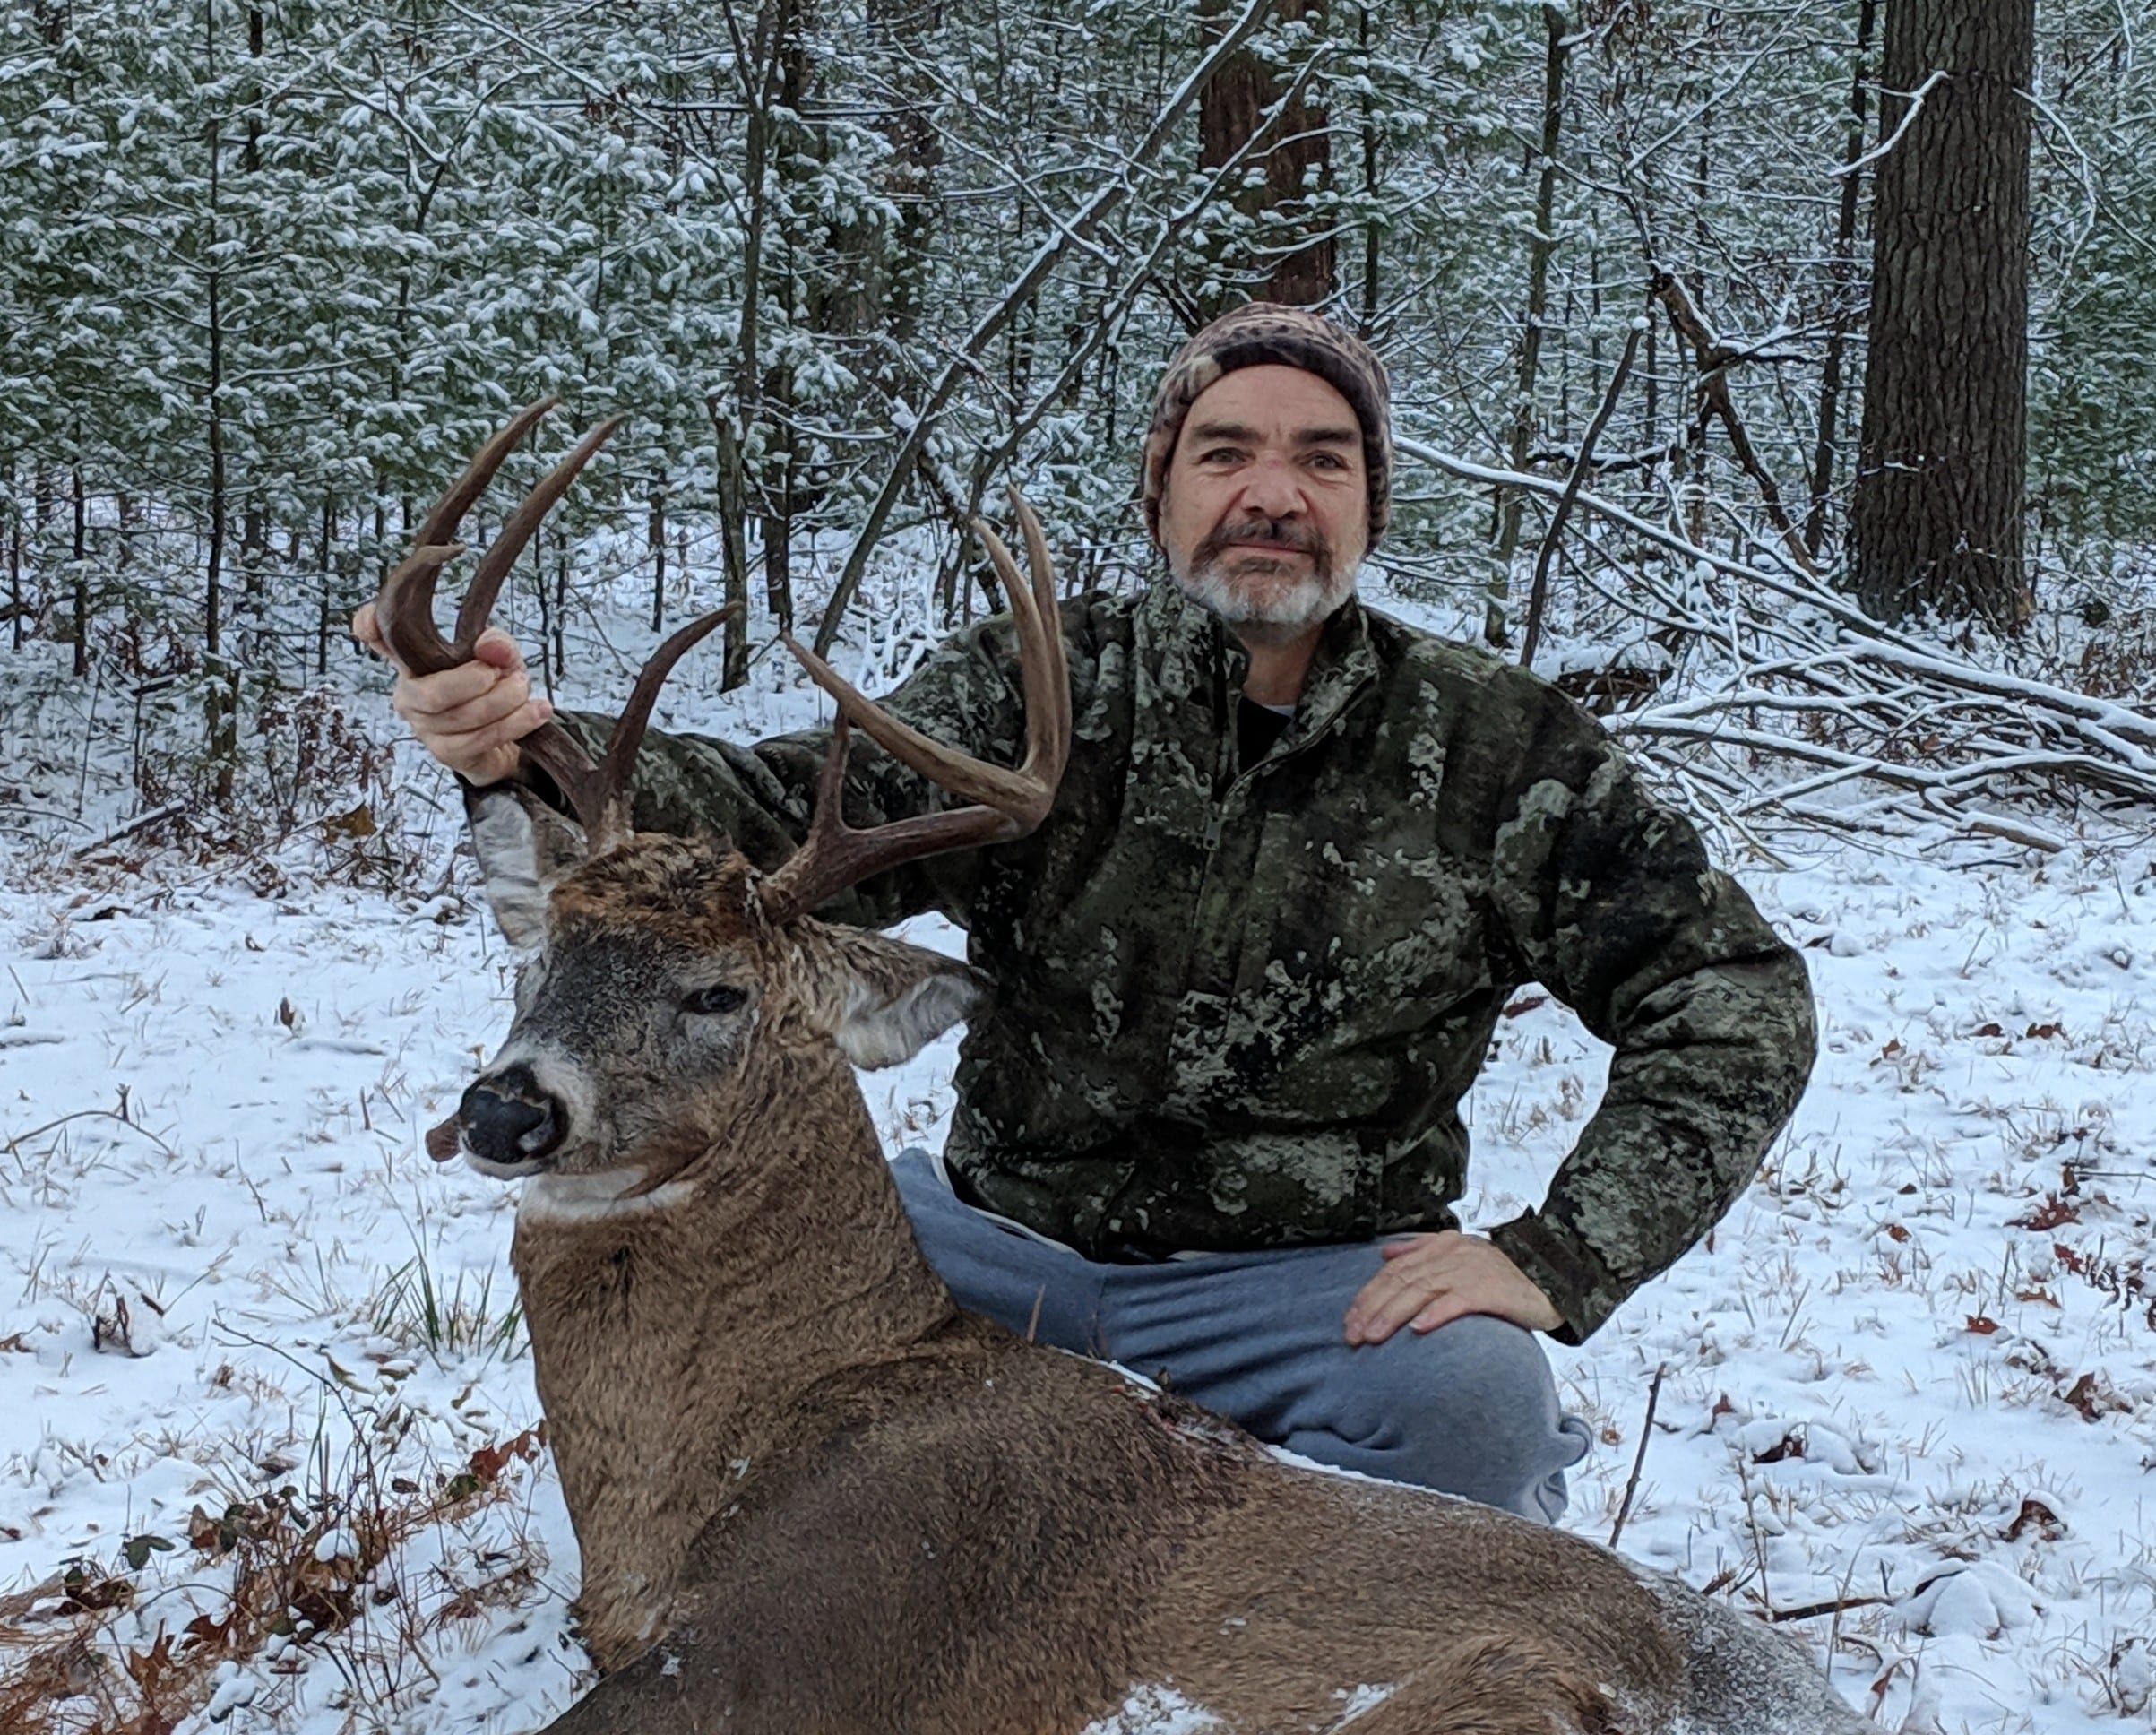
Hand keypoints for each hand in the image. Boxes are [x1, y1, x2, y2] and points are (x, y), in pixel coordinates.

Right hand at [352, 604, 550, 786]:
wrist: (511, 735)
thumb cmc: (494, 688)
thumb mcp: (501, 656)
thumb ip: (497, 644)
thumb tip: (492, 646)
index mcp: (413, 660)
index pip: (378, 638)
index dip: (370, 627)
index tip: (370, 621)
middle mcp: (409, 693)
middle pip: (431, 693)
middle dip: (476, 682)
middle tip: (507, 674)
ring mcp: (424, 726)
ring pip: (459, 717)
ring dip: (503, 703)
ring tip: (525, 691)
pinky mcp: (446, 752)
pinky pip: (477, 740)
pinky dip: (513, 724)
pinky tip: (534, 713)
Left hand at [1343, 1231, 1562, 1343]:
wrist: (1554, 1276)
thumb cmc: (1503, 1273)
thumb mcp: (1460, 1254)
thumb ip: (1421, 1250)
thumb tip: (1384, 1253)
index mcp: (1441, 1246)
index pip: (1394, 1271)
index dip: (1368, 1295)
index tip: (1349, 1321)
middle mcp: (1452, 1255)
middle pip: (1402, 1281)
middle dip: (1373, 1309)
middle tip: (1352, 1335)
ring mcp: (1471, 1270)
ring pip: (1422, 1291)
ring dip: (1394, 1315)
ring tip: (1373, 1336)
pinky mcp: (1492, 1289)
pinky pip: (1459, 1301)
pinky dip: (1437, 1314)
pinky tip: (1418, 1329)